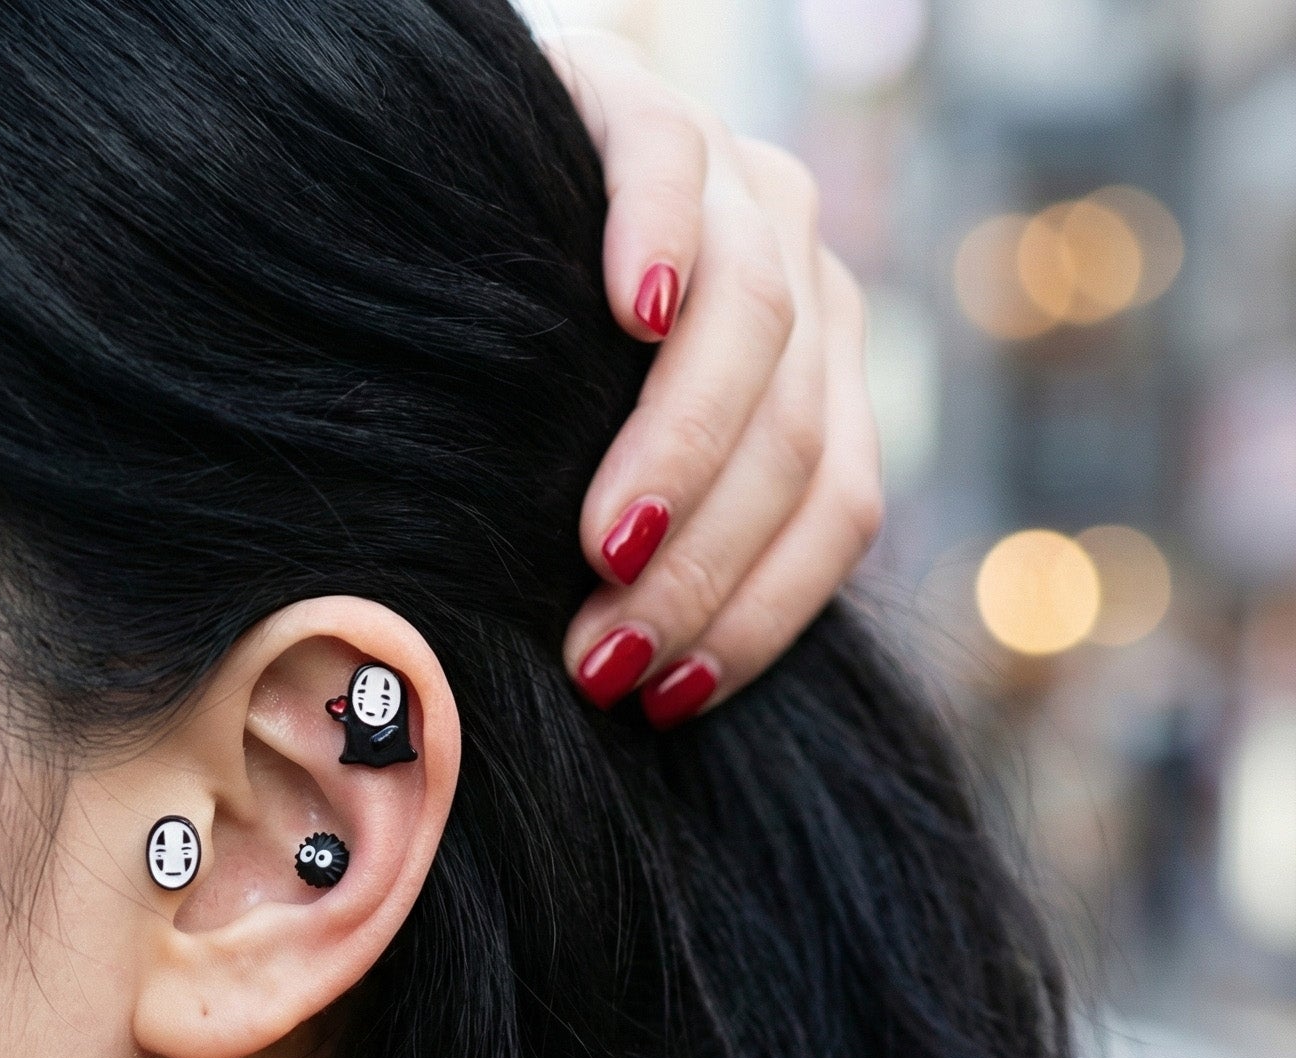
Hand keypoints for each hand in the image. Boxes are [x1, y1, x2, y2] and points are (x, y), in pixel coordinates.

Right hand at [547, 33, 883, 727]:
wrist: (464, 200)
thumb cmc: (523, 388)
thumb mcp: (598, 484)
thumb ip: (654, 547)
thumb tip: (635, 693)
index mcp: (819, 376)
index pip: (839, 508)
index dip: (761, 617)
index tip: (664, 703)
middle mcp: (803, 278)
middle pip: (794, 437)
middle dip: (701, 568)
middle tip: (605, 657)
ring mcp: (737, 188)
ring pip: (752, 327)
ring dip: (678, 455)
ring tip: (604, 547)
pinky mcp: (647, 109)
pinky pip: (671, 172)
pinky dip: (655, 242)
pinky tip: (625, 311)